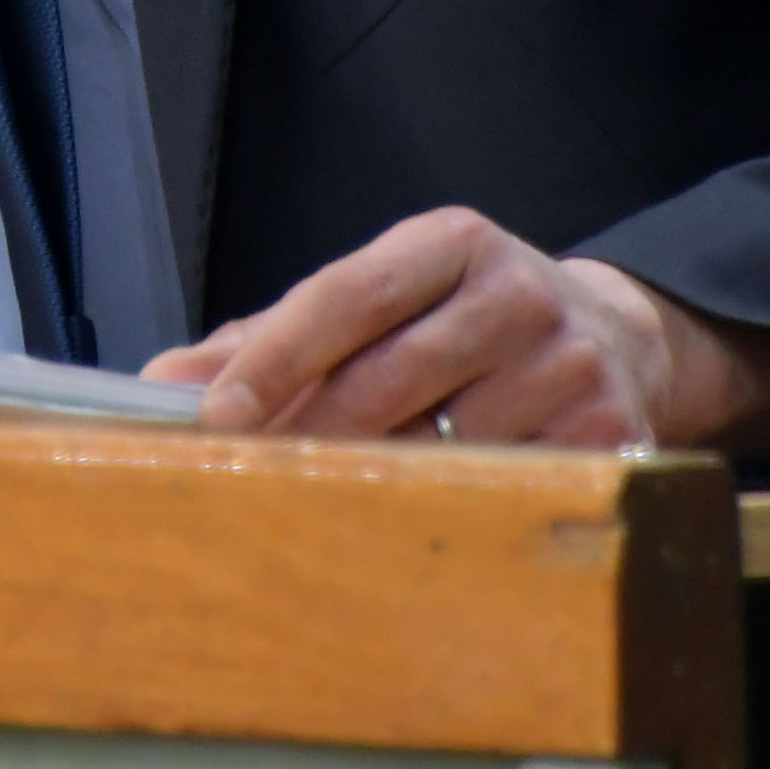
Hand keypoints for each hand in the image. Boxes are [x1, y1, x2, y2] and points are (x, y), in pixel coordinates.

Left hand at [145, 207, 769, 456]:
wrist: (613, 335)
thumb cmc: (458, 324)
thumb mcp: (376, 301)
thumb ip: (267, 338)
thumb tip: (156, 383)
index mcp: (448, 241)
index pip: (345, 294)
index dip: (275, 358)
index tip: (214, 418)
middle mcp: (516, 292)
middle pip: (388, 379)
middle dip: (309, 439)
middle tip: (248, 487)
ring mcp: (570, 364)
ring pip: (444, 448)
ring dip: (377, 487)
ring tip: (327, 514)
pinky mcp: (609, 432)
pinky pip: (508, 491)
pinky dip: (455, 514)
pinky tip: (420, 527)